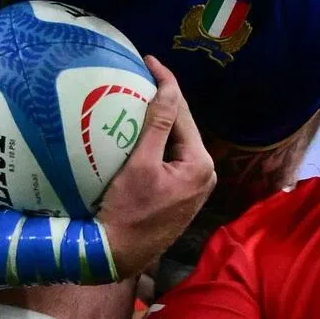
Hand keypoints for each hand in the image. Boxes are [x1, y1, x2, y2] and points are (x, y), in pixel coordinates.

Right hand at [95, 56, 215, 278]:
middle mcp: (204, 174)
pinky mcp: (180, 194)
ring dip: (160, 120)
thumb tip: (169, 88)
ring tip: (141, 93)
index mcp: (201, 164)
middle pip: (182, 127)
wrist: (115, 256)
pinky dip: (157, 141)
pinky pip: (170, 158)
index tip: (150, 61)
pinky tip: (141, 127)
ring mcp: (194, 186)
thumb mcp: (141, 164)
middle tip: (144, 74)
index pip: (183, 114)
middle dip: (165, 101)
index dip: (167, 85)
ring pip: (176, 142)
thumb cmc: (127, 212)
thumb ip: (158, 125)